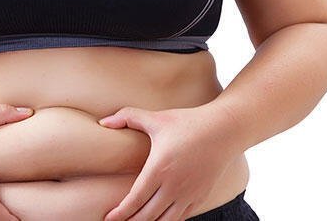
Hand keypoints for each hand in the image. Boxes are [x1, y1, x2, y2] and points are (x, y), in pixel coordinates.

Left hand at [97, 103, 241, 220]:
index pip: (134, 200)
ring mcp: (188, 194)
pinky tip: (158, 219)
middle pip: (147, 216)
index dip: (120, 213)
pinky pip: (181, 218)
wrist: (223, 130)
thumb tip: (103, 122)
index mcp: (159, 169)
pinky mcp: (200, 197)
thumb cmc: (188, 122)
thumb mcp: (156, 118)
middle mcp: (173, 186)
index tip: (108, 218)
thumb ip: (127, 117)